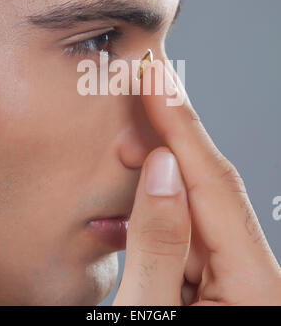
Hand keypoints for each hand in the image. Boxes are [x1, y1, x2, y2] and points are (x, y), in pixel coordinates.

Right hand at [113, 60, 280, 305]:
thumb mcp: (146, 311)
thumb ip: (156, 243)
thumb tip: (160, 169)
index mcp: (256, 289)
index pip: (216, 184)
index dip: (180, 125)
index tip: (155, 78)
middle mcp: (256, 277)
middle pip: (210, 190)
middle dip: (164, 148)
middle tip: (130, 116)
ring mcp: (239, 279)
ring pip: (194, 210)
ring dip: (152, 188)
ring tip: (123, 160)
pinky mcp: (219, 284)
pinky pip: (185, 236)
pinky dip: (152, 223)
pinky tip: (123, 219)